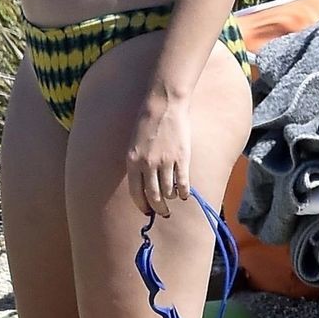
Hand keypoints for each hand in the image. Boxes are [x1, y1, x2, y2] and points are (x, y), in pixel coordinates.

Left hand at [126, 92, 192, 215]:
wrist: (164, 105)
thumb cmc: (147, 123)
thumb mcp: (134, 145)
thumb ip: (138, 164)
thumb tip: (144, 186)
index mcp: (133, 161)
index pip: (136, 193)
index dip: (142, 205)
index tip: (147, 212)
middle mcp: (147, 165)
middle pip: (153, 196)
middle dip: (159, 208)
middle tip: (164, 212)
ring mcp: (165, 162)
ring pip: (168, 192)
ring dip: (171, 198)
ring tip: (174, 197)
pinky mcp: (181, 158)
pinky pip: (183, 184)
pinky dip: (184, 193)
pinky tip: (185, 194)